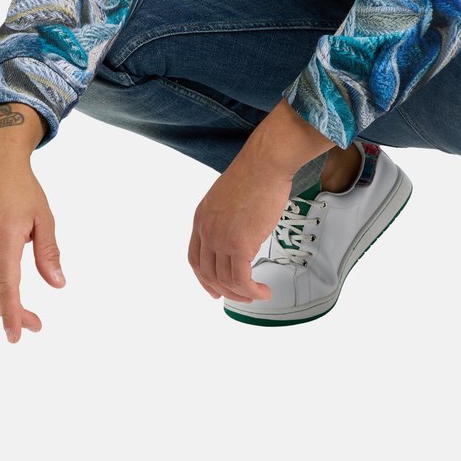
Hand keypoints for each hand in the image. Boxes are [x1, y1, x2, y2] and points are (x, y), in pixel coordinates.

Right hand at [0, 104, 65, 341]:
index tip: (18, 336)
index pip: (6, 287)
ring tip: (15, 310)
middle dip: (12, 314)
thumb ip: (49, 253)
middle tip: (34, 323)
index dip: (13, 315)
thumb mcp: (44, 218)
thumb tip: (58, 284)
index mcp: (5, 238)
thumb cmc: (24, 190)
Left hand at [187, 98, 335, 302]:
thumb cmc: (255, 173)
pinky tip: (264, 291)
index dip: (204, 279)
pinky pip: (242, 279)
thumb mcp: (228, 197)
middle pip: (209, 274)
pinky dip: (252, 290)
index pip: (195, 259)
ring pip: (226, 280)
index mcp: (200, 218)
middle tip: (243, 297)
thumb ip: (226, 217)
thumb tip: (238, 232)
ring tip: (258, 294)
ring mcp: (221, 239)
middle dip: (225, 290)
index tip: (215, 290)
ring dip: (242, 293)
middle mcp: (206, 231)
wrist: (265, 163)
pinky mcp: (239, 244)